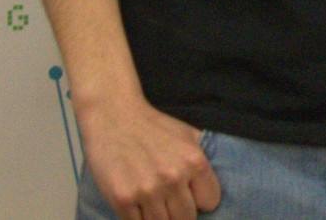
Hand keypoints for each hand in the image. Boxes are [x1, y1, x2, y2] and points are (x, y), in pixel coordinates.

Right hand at [77, 95, 219, 219]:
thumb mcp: (189, 136)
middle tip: (169, 201)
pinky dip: (138, 218)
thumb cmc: (153, 127)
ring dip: (158, 217)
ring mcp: (147, 190)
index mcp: (194, 162)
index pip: (210, 202)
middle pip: (186, 218)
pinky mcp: (122, 199)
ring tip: (152, 202)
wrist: (114, 117)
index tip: (190, 194)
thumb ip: (203, 162)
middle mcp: (173, 178)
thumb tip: (211, 191)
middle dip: (179, 212)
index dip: (200, 200)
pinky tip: (136, 205)